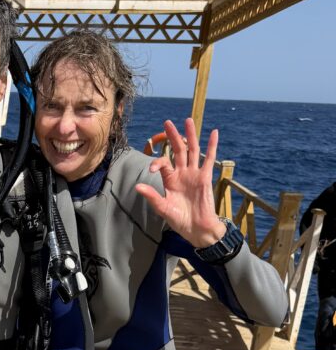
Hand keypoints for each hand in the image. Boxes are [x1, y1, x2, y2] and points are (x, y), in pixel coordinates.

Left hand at [134, 118, 225, 248]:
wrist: (197, 229)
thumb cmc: (179, 220)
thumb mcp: (163, 208)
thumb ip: (152, 197)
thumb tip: (137, 187)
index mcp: (170, 180)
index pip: (163, 163)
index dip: (157, 162)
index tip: (152, 169)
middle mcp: (182, 173)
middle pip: (178, 150)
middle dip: (173, 136)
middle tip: (167, 122)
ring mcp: (194, 174)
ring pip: (193, 150)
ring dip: (190, 135)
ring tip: (188, 120)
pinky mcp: (205, 177)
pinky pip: (209, 159)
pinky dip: (212, 146)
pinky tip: (213, 133)